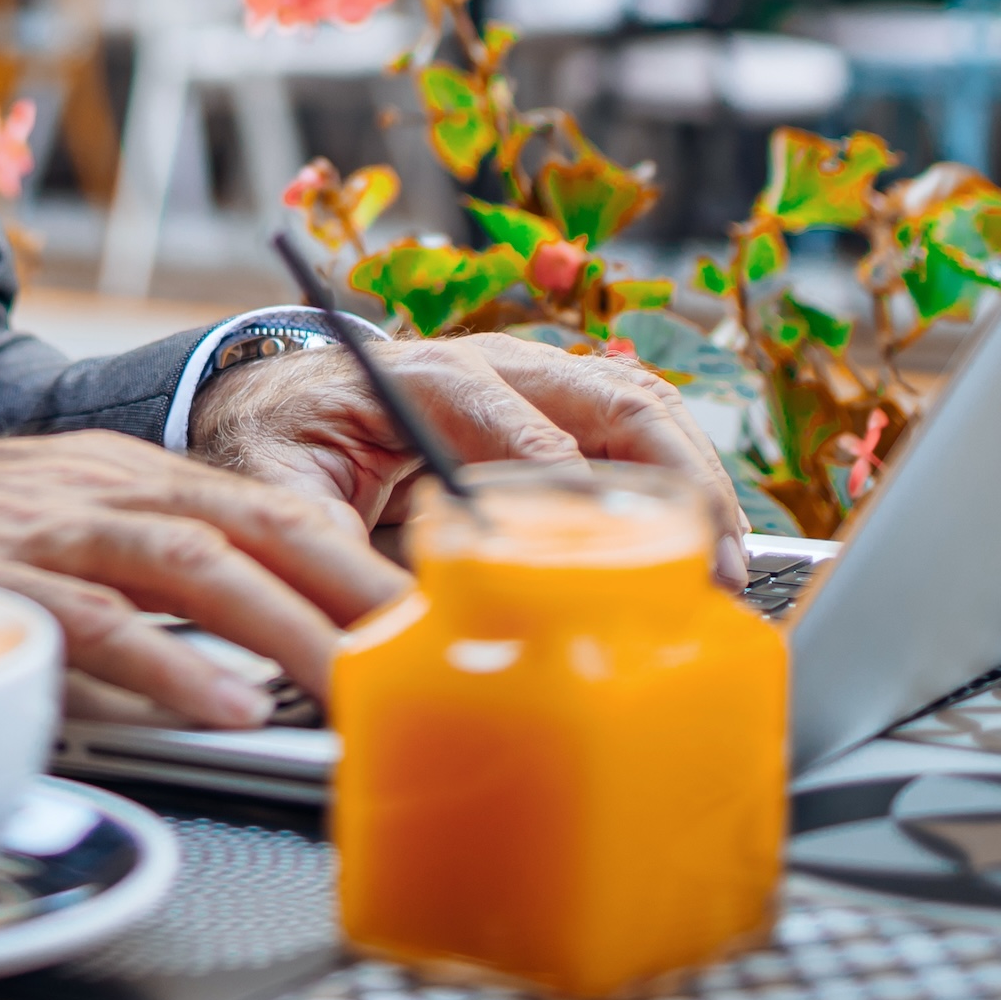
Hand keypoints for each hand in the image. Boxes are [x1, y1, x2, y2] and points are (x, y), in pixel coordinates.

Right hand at [0, 433, 409, 726]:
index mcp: (119, 470)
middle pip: (254, 522)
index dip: (353, 555)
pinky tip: (224, 704)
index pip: (264, 503)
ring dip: (286, 628)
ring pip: (192, 563)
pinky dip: (169, 663)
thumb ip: (135, 574)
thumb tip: (239, 653)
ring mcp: (41, 527)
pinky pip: (94, 621)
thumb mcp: (46, 528)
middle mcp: (95, 484)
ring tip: (351, 686)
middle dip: (351, 588)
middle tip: (421, 653)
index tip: (422, 611)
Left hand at [186, 332, 747, 582]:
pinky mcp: (554, 416)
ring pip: (639, 409)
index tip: (601, 545)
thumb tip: (388, 632)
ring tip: (728, 562)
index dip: (562, 480)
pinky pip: (635, 434)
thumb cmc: (278, 444)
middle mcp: (493, 367)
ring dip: (693, 480)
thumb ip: (330, 554)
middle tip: (711, 558)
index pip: (511, 419)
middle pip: (609, 396)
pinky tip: (706, 550)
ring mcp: (533, 385)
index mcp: (423, 377)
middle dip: (672, 474)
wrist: (272, 404)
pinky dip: (680, 484)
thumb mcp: (279, 496)